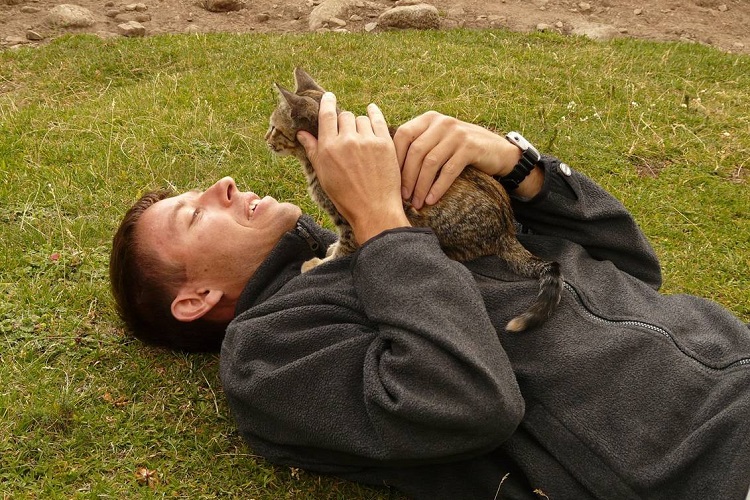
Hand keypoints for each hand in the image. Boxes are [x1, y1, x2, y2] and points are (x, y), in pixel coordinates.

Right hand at [297, 93, 410, 243]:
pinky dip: (374, 113)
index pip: (326, 115)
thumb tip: (302, 133)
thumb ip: (313, 150)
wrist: (374, 210)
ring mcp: (367, 141)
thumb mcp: (323, 175)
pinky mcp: (385, 143)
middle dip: (344, 122)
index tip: (329, 97)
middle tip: (347, 133)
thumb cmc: (346, 197)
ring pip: (361, 119)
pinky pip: (377, 119)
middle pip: (344, 116)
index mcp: (328, 148)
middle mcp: (347, 140)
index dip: (327, 102)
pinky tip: (371, 111)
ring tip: (360, 137)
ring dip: (359, 124)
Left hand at [393, 112, 524, 208]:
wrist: (497, 151)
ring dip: (421, 185)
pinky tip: (432, 200)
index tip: (390, 180)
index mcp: (428, 119)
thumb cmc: (459, 150)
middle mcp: (442, 122)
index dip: (395, 159)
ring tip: (416, 202)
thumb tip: (387, 166)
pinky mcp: (470, 147)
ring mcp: (457, 133)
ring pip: (431, 162)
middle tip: (403, 197)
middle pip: (416, 151)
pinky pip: (448, 170)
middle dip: (407, 176)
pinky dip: (438, 187)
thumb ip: (418, 144)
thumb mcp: (438, 140)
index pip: (403, 135)